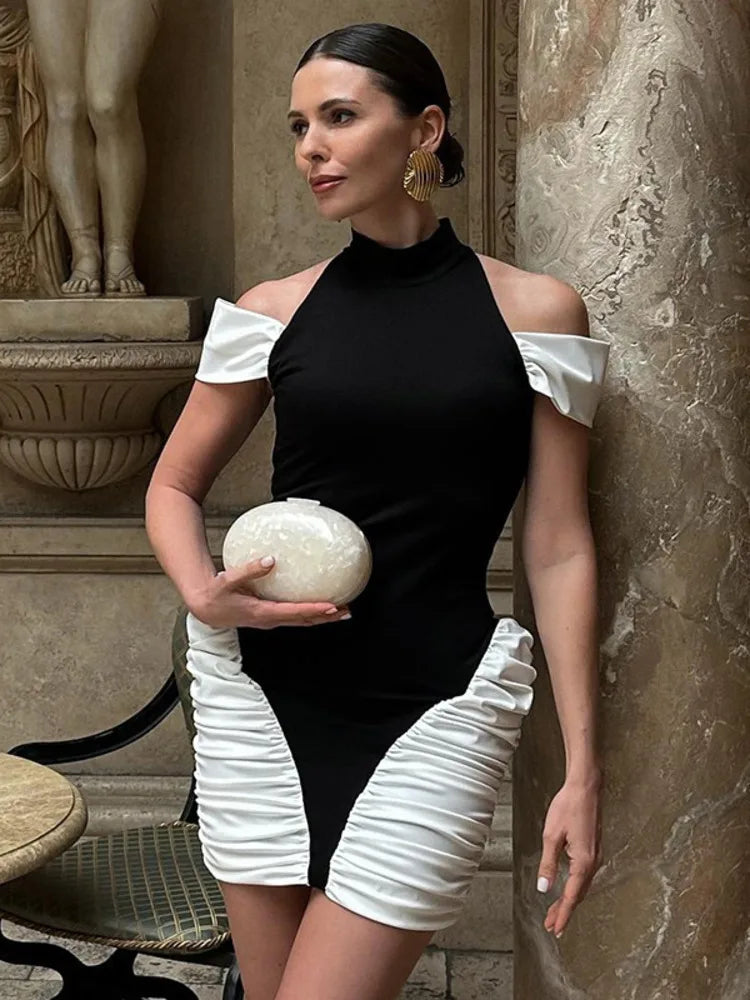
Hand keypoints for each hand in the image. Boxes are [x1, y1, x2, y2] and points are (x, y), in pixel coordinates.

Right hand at [189, 556, 350, 628]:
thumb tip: (271, 559)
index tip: (332, 607)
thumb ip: (250, 570)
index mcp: (262, 612)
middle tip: (347, 611)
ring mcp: (270, 620)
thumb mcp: (229, 580)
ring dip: (321, 617)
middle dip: (326, 617)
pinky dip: (310, 613)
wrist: (205, 608)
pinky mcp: (269, 617)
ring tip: (341, 611)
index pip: (295, 613)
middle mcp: (270, 620)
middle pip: (304, 621)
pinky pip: (295, 617)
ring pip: (301, 621)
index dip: (315, 610)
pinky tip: (319, 606)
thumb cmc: (215, 595)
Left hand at [536, 773, 602, 937]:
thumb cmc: (568, 806)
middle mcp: (593, 862)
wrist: (585, 787)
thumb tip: (543, 888)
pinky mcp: (593, 849)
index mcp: (583, 862)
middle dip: (565, 911)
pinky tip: (568, 889)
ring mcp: (595, 856)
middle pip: (579, 894)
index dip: (562, 914)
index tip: (555, 928)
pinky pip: (585, 876)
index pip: (572, 896)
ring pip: (582, 886)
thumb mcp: (551, 836)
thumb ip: (548, 864)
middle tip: (551, 925)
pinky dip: (575, 887)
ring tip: (555, 912)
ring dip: (570, 900)